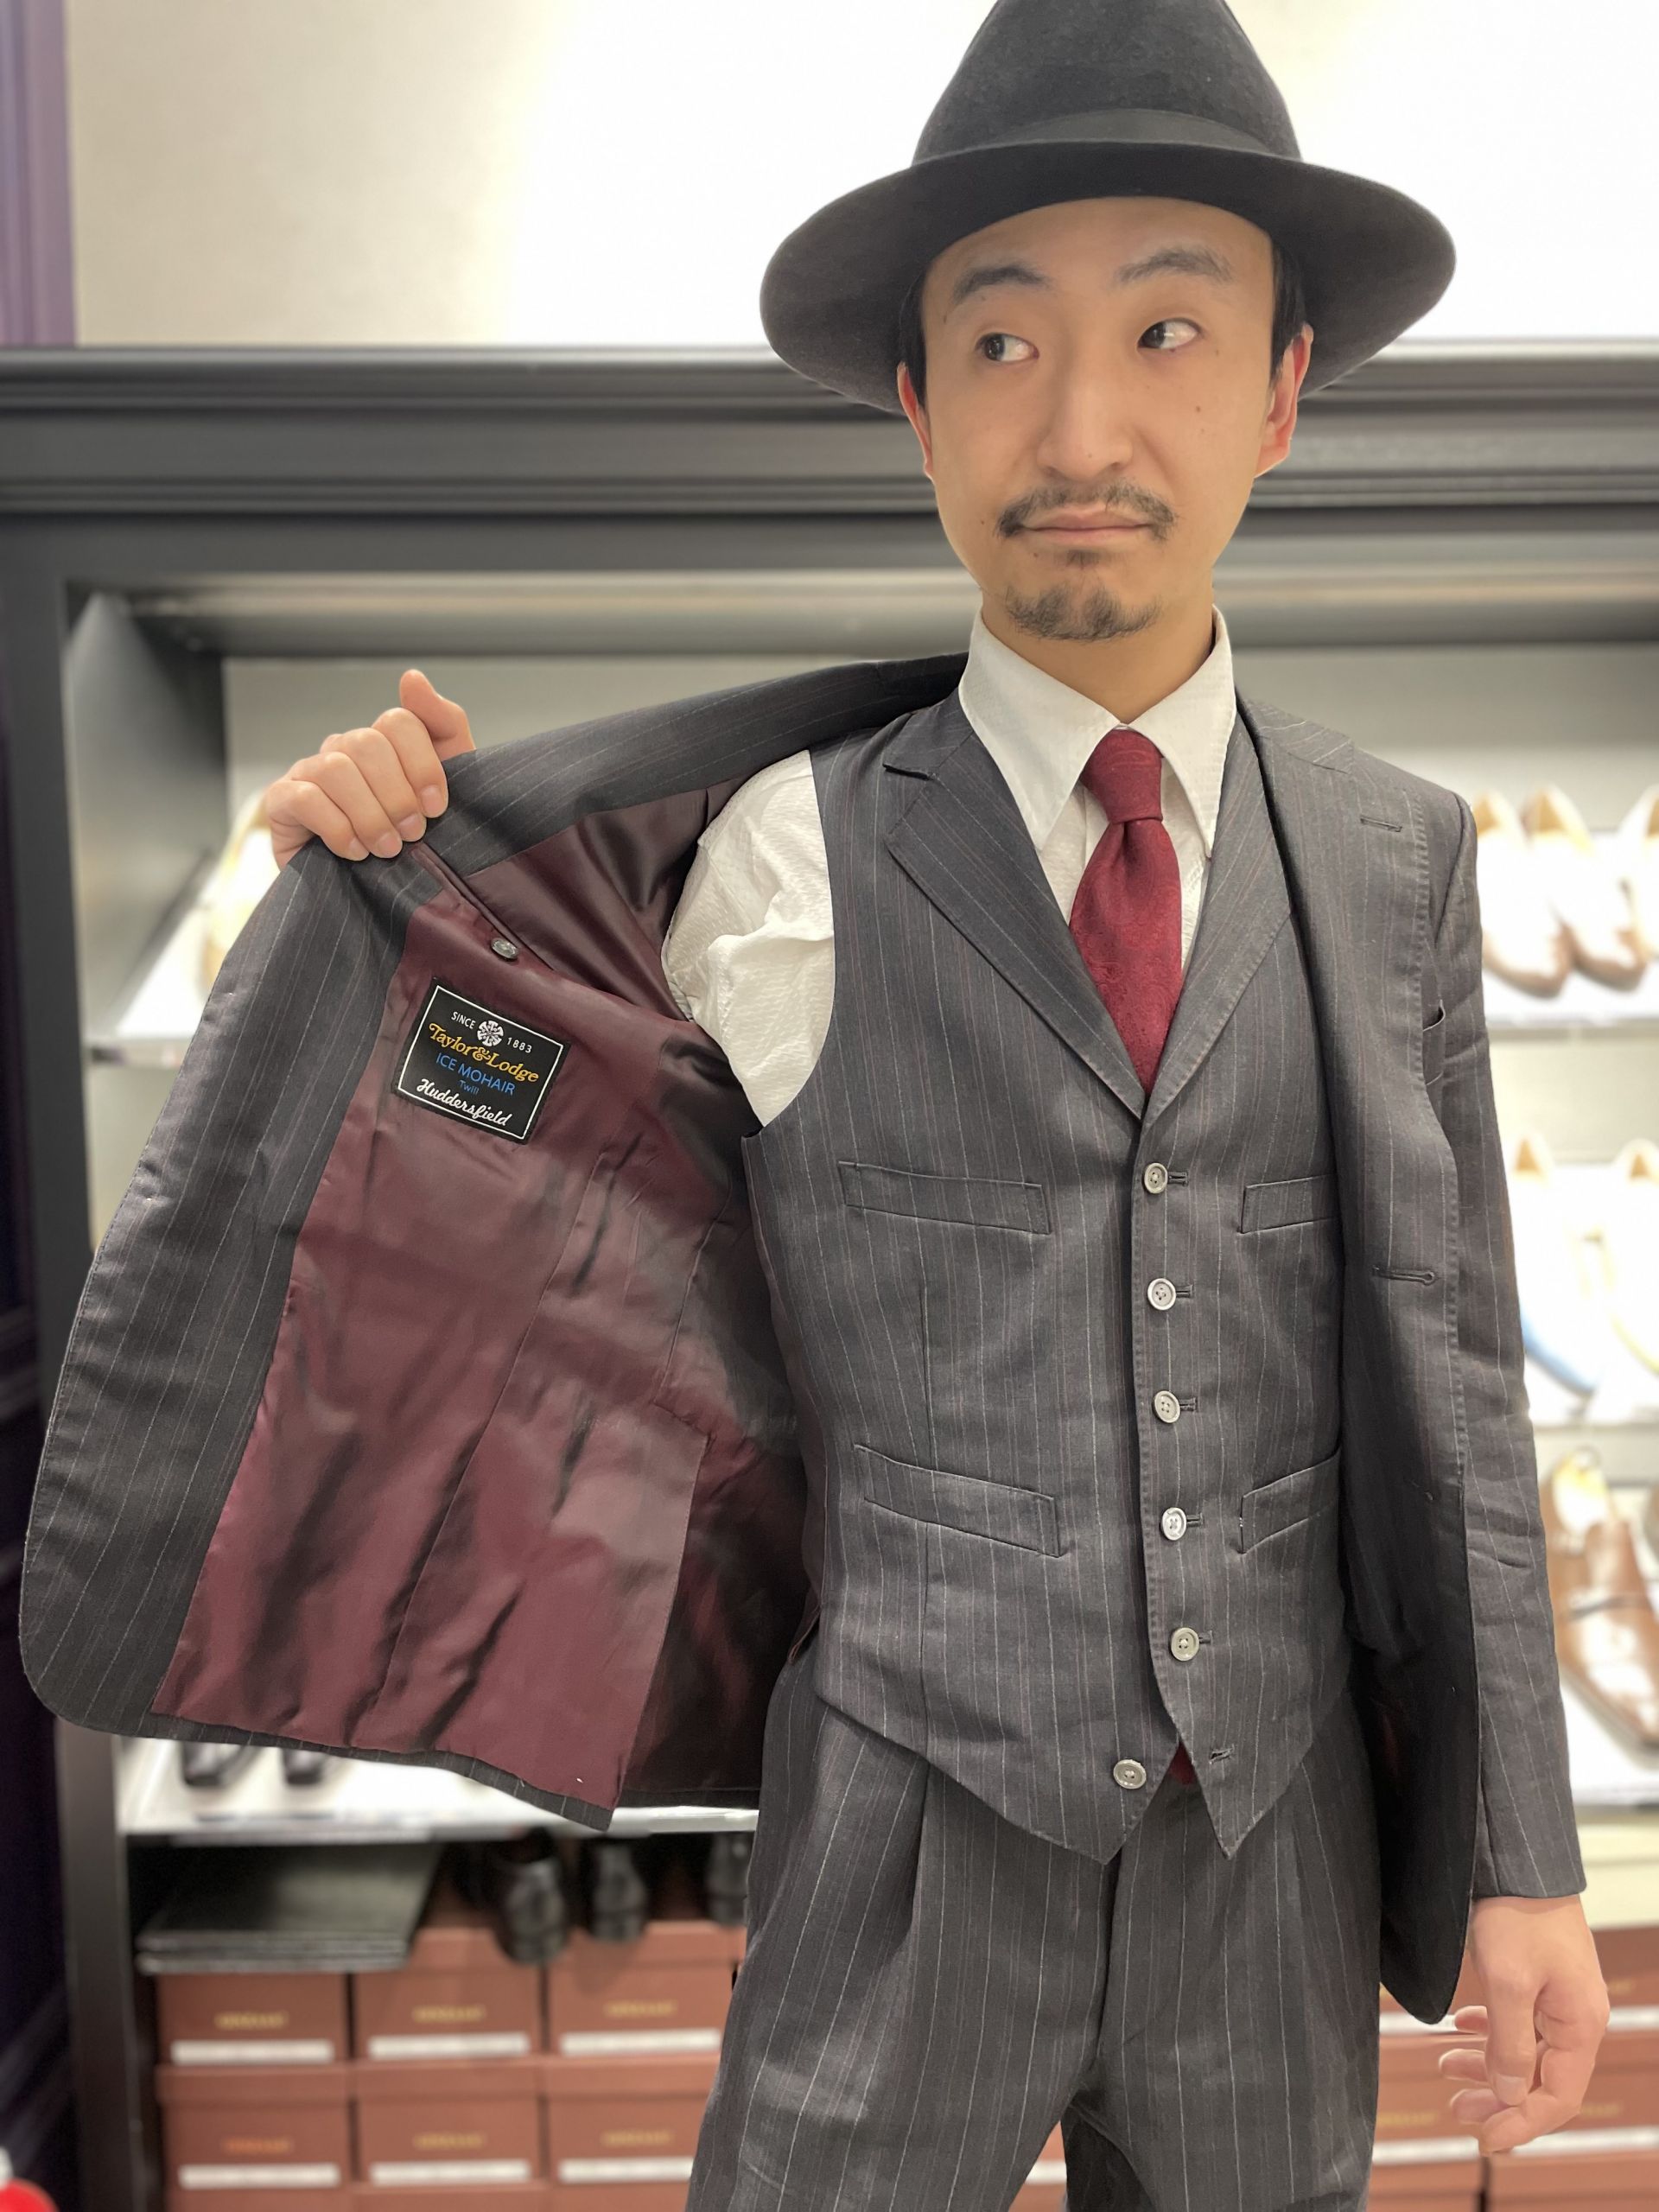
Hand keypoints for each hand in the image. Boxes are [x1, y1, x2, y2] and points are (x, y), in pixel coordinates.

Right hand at [263, 670, 475, 868]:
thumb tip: (411, 677)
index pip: (398, 722)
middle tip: (412, 835)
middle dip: (397, 795)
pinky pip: (304, 798)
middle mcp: (343, 750)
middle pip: (367, 743)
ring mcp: (309, 773)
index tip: (437, 808)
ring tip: (386, 849)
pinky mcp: (281, 804)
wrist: (378, 898)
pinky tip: (354, 852)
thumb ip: (443, 727)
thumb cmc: (415, 842)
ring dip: (368, 813)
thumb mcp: (446, 788)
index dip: (422, 765)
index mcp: (383, 743)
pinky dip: (336, 827)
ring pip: (335, 768)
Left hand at [1438, 1894, 1609, 2151]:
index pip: (1556, 2098)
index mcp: (1580, 2025)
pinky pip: (1520, 2021)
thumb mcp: (1508, 1982)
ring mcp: (1560, 1997)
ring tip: (1444, 2067)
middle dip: (1498, 2100)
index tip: (1482, 2141)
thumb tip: (1507, 2097)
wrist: (1518, 1859)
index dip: (1520, 2124)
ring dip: (1488, 2065)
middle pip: (1541, 2079)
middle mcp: (1576, 2017)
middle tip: (1454, 2111)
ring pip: (1526, 2050)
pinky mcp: (1542, 1977)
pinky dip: (1490, 2032)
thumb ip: (1509, 2044)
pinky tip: (1461, 2028)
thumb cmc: (1516, 1914)